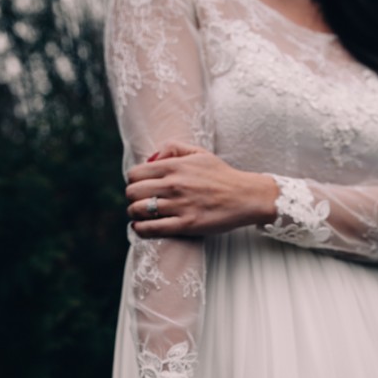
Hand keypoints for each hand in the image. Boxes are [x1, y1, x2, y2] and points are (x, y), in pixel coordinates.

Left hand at [126, 141, 277, 237]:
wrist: (245, 196)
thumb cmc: (221, 175)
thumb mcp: (198, 153)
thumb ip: (172, 148)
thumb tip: (150, 159)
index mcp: (174, 166)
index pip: (135, 174)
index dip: (134, 182)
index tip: (141, 188)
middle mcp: (173, 184)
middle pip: (132, 192)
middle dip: (132, 198)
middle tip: (140, 202)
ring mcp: (179, 205)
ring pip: (138, 210)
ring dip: (135, 214)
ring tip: (141, 216)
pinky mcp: (186, 224)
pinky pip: (152, 228)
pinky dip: (141, 229)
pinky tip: (142, 228)